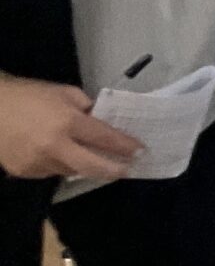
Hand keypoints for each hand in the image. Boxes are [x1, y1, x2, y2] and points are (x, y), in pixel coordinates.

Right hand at [0, 76, 142, 180]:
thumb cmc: (29, 95)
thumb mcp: (65, 93)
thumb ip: (86, 108)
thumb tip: (101, 122)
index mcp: (67, 122)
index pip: (104, 138)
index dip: (125, 146)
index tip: (140, 151)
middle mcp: (54, 146)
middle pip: (92, 167)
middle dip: (114, 170)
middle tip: (128, 170)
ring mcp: (37, 162)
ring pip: (70, 171)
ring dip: (84, 166)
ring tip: (92, 158)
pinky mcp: (23, 172)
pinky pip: (50, 172)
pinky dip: (60, 165)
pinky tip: (60, 154)